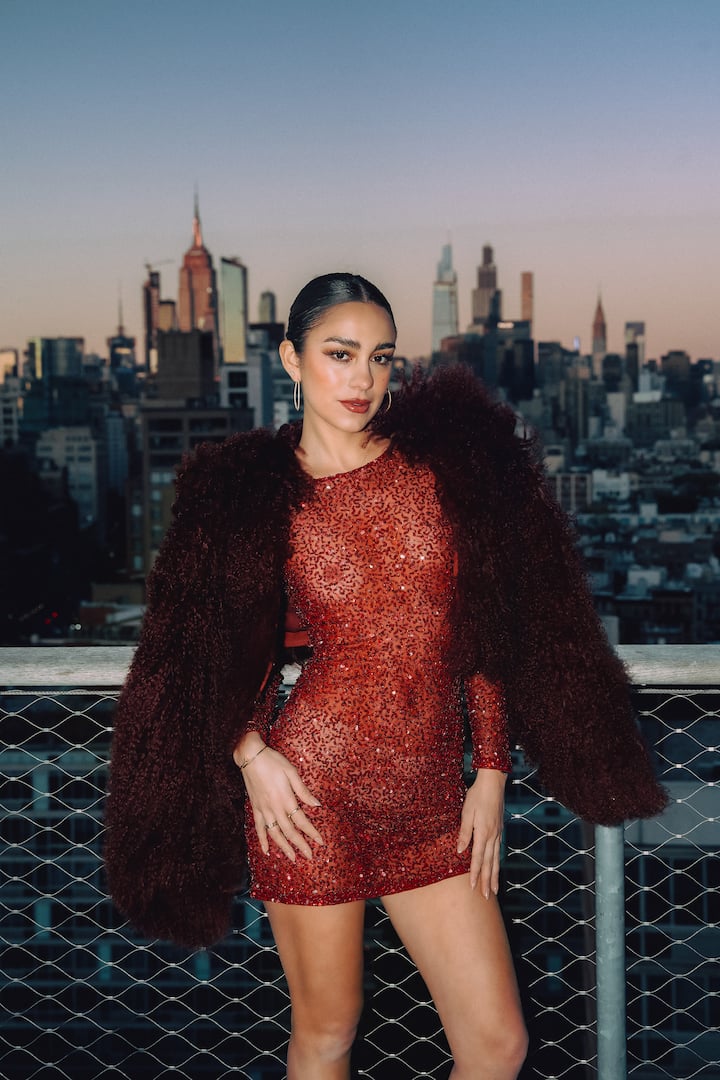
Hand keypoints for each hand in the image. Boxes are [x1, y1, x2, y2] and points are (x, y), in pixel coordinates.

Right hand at [234, 736, 322, 860]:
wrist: (250, 757)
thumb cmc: (273, 761)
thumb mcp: (292, 772)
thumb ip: (303, 791)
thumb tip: (317, 805)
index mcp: (286, 799)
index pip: (302, 821)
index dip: (312, 833)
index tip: (320, 842)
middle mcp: (274, 808)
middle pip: (289, 832)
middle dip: (300, 845)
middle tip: (310, 856)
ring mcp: (264, 809)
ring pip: (275, 834)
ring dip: (284, 847)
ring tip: (292, 858)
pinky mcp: (255, 808)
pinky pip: (259, 828)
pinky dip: (262, 841)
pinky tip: (267, 851)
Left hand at [457, 769, 506, 898]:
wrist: (493, 783)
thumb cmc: (477, 796)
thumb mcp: (466, 812)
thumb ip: (464, 833)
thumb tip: (460, 852)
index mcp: (483, 832)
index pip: (477, 858)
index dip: (474, 874)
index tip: (472, 888)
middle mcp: (492, 836)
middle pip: (489, 863)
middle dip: (487, 881)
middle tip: (485, 897)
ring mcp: (498, 833)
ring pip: (495, 859)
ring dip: (494, 876)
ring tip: (494, 891)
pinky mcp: (499, 830)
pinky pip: (498, 852)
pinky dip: (497, 864)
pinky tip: (496, 869)